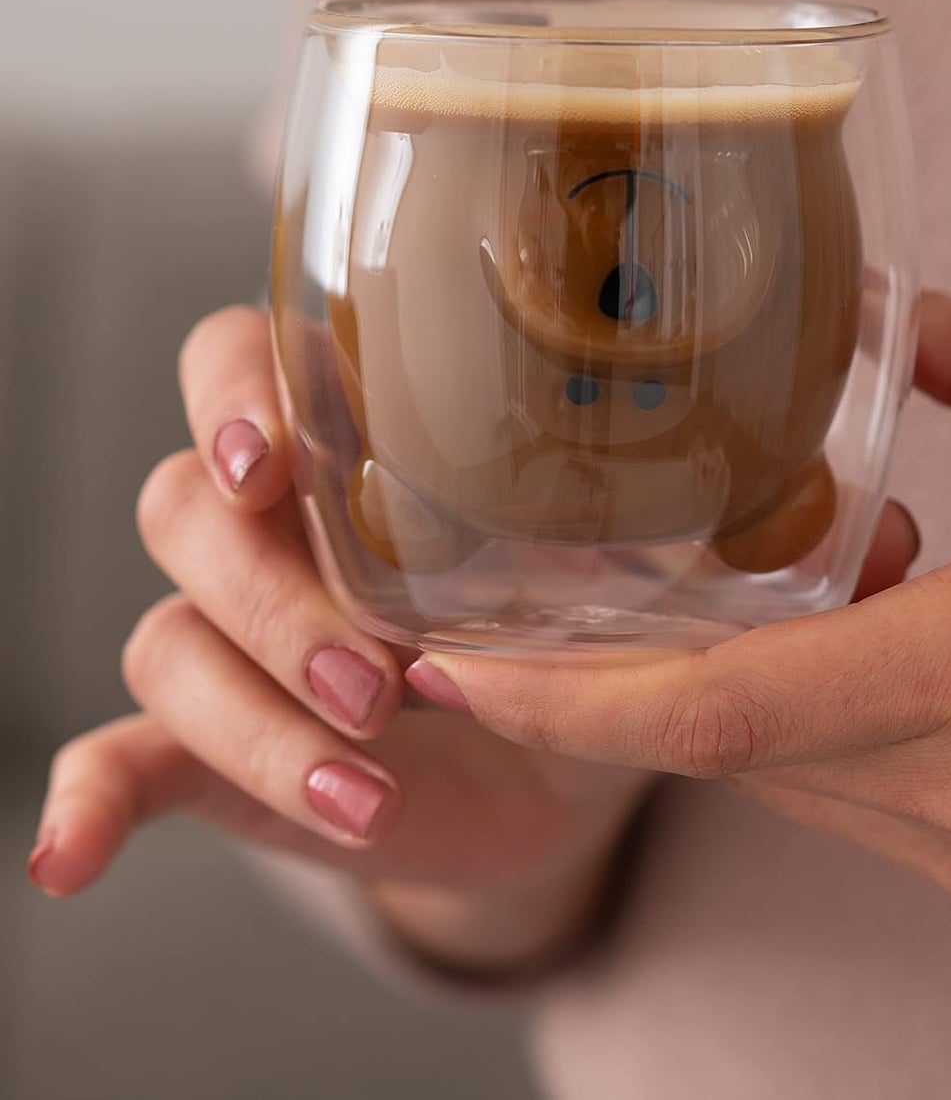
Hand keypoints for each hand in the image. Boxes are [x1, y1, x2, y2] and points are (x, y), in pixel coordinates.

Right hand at [28, 306, 656, 967]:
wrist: (548, 773)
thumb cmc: (567, 639)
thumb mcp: (595, 583)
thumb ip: (579, 545)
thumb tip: (608, 532)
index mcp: (348, 445)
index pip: (239, 366)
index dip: (234, 399)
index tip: (274, 466)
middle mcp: (265, 526)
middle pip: (188, 512)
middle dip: (278, 599)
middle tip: (382, 680)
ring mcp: (226, 637)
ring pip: (171, 643)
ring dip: (257, 719)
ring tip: (373, 783)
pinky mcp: (208, 747)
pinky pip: (118, 760)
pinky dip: (88, 803)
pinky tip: (70, 856)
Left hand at [415, 296, 950, 947]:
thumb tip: (896, 314)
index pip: (704, 714)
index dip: (555, 697)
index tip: (451, 663)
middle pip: (716, 743)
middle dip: (614, 679)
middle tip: (551, 593)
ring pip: (782, 774)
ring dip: (731, 688)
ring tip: (759, 585)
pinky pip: (857, 802)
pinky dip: (814, 724)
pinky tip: (873, 636)